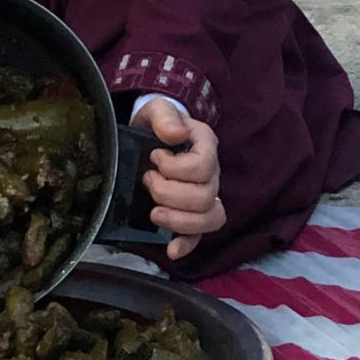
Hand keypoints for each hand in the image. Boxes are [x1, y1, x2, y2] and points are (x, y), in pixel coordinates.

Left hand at [134, 97, 222, 261]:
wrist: (150, 135)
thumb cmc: (157, 122)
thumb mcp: (157, 109)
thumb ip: (166, 117)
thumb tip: (175, 135)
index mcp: (206, 145)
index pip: (203, 166)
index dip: (175, 167)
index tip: (155, 156)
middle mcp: (212, 173)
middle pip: (205, 197)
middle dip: (170, 193)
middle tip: (147, 181)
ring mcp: (205, 196)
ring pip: (208, 219)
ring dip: (178, 220)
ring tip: (154, 212)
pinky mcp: (192, 215)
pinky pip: (199, 236)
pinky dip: (186, 244)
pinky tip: (171, 251)